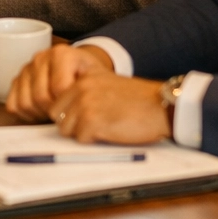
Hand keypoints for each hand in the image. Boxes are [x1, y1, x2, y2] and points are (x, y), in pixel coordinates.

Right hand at [6, 44, 113, 121]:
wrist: (82, 69)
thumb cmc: (89, 77)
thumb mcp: (97, 79)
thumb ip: (89, 91)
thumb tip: (80, 112)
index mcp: (61, 53)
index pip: (59, 88)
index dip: (69, 104)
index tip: (78, 106)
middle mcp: (40, 57)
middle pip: (40, 97)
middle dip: (54, 111)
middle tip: (66, 113)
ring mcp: (26, 69)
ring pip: (25, 103)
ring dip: (40, 114)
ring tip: (55, 111)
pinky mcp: (16, 81)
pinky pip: (13, 105)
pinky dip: (26, 114)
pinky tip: (41, 111)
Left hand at [48, 73, 171, 144]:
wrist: (160, 106)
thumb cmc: (137, 100)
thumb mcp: (106, 85)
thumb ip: (84, 94)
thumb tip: (64, 115)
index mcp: (82, 78)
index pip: (58, 102)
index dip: (70, 114)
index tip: (86, 119)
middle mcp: (80, 88)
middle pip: (57, 116)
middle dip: (72, 124)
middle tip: (95, 126)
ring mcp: (85, 104)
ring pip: (67, 129)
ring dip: (83, 133)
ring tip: (105, 127)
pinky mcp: (92, 121)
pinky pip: (80, 138)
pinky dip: (94, 140)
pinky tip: (111, 131)